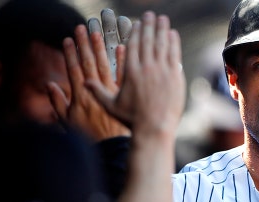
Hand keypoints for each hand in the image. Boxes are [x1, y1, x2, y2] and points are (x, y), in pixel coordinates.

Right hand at [48, 24, 130, 140]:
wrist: (111, 148)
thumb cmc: (88, 137)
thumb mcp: (67, 121)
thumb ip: (58, 102)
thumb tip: (49, 85)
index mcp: (80, 96)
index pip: (73, 69)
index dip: (70, 54)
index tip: (68, 40)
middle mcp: (95, 92)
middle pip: (88, 63)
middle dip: (84, 45)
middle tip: (82, 29)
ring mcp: (111, 92)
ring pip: (105, 65)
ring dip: (100, 48)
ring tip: (97, 34)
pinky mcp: (124, 95)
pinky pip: (123, 75)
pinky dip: (122, 62)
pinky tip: (122, 48)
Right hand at [86, 12, 185, 135]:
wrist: (154, 128)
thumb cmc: (132, 120)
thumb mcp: (111, 106)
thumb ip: (98, 92)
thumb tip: (83, 82)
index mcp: (130, 71)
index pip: (133, 45)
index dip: (136, 32)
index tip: (137, 23)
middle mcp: (146, 67)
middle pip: (147, 40)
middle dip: (148, 24)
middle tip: (150, 14)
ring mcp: (161, 70)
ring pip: (161, 43)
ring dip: (162, 28)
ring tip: (162, 18)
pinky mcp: (175, 76)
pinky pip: (174, 54)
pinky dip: (173, 42)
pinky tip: (173, 33)